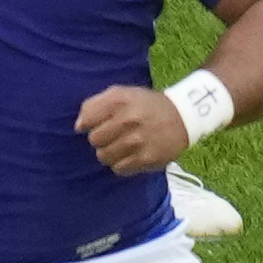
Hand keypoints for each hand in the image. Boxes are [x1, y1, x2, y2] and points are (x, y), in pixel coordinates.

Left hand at [71, 84, 190, 175]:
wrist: (184, 116)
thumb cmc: (146, 105)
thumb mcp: (122, 93)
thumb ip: (95, 105)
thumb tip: (78, 126)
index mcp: (121, 99)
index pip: (87, 119)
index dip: (89, 123)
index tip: (98, 124)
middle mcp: (129, 119)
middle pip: (94, 140)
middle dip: (101, 138)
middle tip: (115, 134)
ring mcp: (138, 140)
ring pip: (104, 157)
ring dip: (110, 153)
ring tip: (123, 145)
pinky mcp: (147, 158)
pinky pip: (119, 169)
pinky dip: (122, 164)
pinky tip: (132, 154)